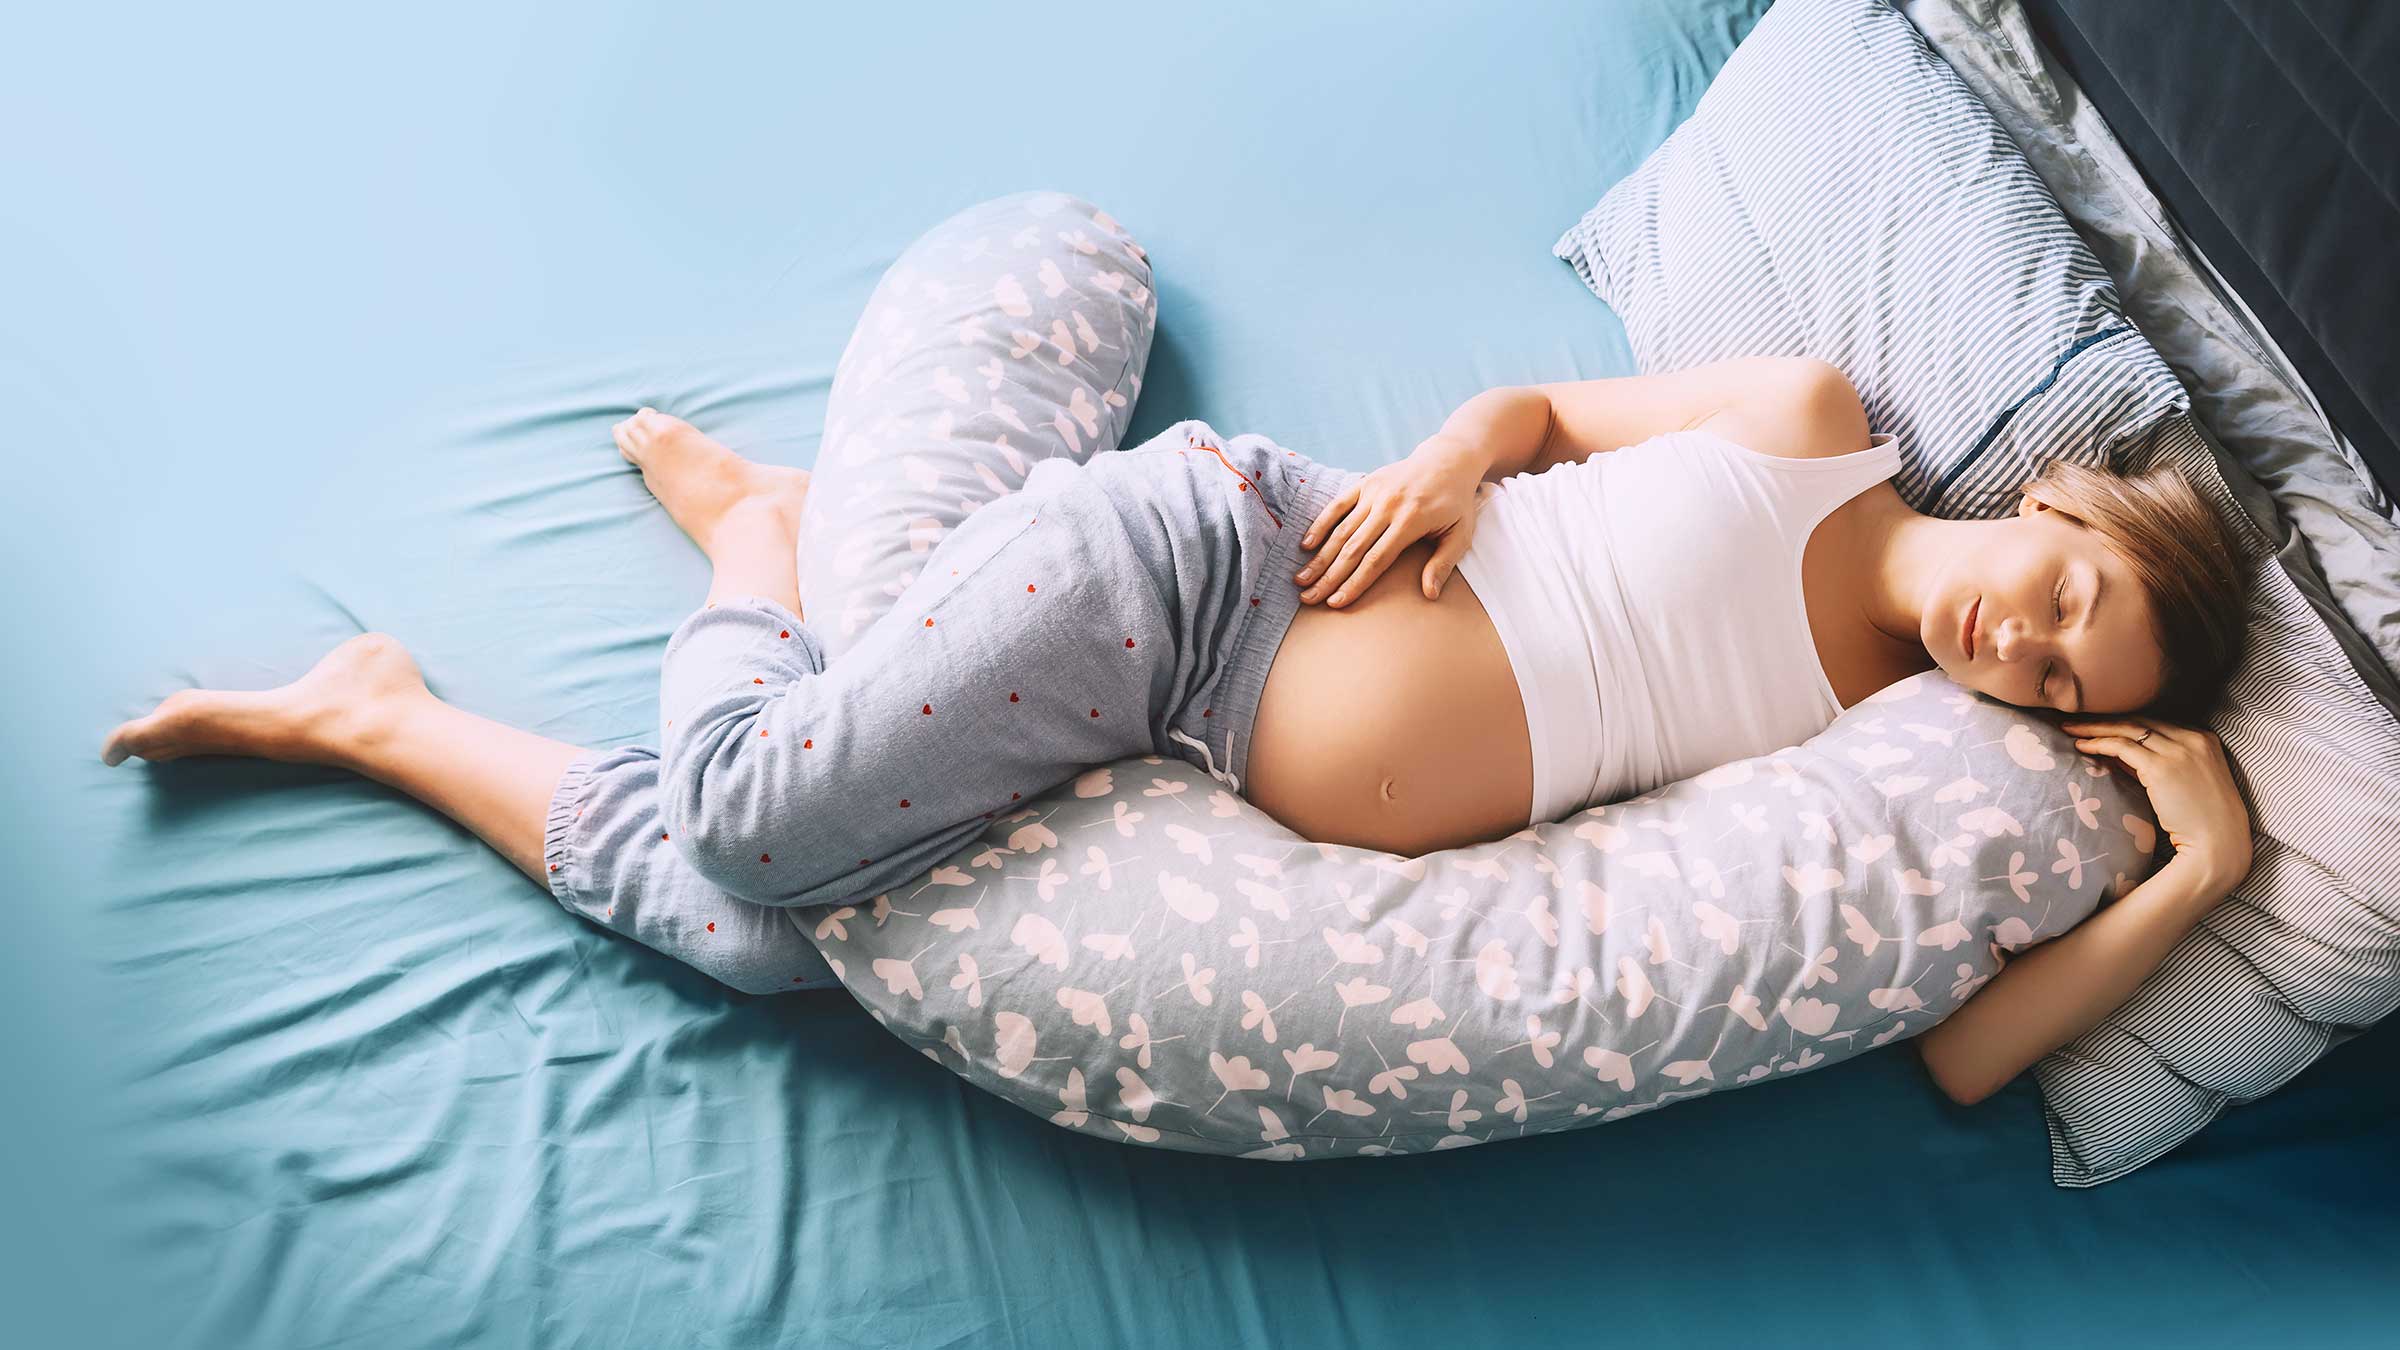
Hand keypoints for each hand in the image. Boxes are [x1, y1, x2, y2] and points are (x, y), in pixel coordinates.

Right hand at [1293, 438, 1489, 605]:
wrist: (1449, 460)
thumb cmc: (1456, 503)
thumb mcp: (1460, 534)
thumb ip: (1443, 564)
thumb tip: (1429, 594)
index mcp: (1411, 521)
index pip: (1376, 560)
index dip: (1354, 583)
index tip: (1335, 603)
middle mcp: (1388, 506)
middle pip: (1352, 549)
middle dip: (1328, 577)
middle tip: (1308, 599)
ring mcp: (1374, 492)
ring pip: (1341, 530)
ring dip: (1320, 557)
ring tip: (1301, 579)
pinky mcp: (1366, 483)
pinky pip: (1338, 505)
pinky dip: (1321, 524)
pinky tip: (1306, 545)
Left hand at [2060, 715, 2253, 891]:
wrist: (2218, 844)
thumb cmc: (2200, 819)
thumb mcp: (2185, 782)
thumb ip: (2158, 764)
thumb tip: (2118, 754)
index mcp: (2204, 739)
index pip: (2156, 723)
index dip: (2123, 722)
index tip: (2099, 723)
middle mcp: (2193, 739)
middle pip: (2140, 720)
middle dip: (2104, 719)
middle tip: (2075, 720)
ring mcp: (2179, 751)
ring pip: (2127, 729)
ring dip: (2094, 728)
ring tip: (2069, 729)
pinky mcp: (2161, 768)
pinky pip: (2122, 747)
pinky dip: (2098, 743)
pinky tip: (2081, 746)